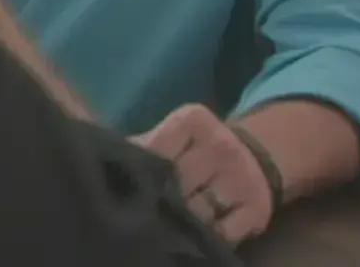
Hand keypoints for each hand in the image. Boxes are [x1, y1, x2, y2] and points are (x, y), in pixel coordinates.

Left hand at [135, 104, 274, 244]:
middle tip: (146, 209)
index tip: (133, 185)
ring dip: (179, 222)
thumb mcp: (173, 135)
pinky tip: (193, 236)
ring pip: (197, 212)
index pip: (154, 151)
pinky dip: (204, 238)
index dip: (140, 173)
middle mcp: (221, 146)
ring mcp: (241, 179)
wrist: (254, 158)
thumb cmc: (197, 149)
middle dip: (159, 199)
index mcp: (194, 121)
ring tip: (166, 224)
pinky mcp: (256, 210)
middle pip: (175, 184)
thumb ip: (143, 145)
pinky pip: (222, 234)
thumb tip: (103, 159)